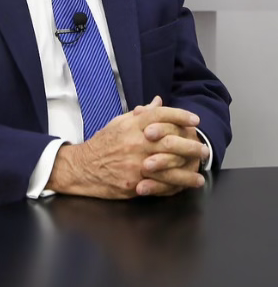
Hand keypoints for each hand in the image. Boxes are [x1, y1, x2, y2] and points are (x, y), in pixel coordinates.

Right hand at [47, 98, 204, 199]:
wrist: (82, 167)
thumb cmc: (103, 144)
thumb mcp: (119, 123)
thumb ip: (141, 114)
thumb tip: (158, 102)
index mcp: (132, 125)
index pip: (160, 114)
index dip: (180, 115)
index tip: (195, 120)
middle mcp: (135, 142)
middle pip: (170, 139)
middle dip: (190, 144)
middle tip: (204, 148)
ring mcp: (135, 162)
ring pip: (169, 164)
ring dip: (189, 168)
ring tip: (202, 171)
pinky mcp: (134, 181)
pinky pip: (160, 183)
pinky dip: (177, 184)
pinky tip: (189, 184)